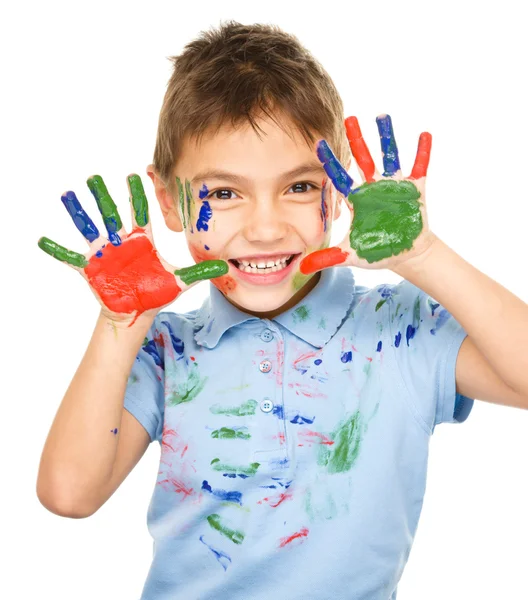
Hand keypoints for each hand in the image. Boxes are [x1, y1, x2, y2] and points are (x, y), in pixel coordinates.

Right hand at [38, 174, 227, 325]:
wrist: (137, 311)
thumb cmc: (155, 292)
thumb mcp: (179, 281)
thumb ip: (200, 272)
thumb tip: (224, 267)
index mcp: (142, 240)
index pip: (141, 211)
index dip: (140, 192)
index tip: (138, 172)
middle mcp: (121, 241)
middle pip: (112, 213)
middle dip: (105, 195)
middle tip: (96, 175)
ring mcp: (104, 253)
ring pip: (90, 228)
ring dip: (80, 212)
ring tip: (70, 194)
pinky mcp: (91, 268)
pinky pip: (71, 258)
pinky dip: (57, 250)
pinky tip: (43, 239)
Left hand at [300, 114, 438, 273]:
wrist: (405, 254)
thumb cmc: (377, 250)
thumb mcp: (350, 255)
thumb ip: (327, 258)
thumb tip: (301, 269)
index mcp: (357, 200)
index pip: (340, 177)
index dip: (330, 162)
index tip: (318, 143)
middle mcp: (373, 188)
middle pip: (362, 159)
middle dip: (356, 140)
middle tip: (348, 118)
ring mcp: (394, 186)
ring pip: (389, 157)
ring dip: (386, 138)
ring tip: (382, 116)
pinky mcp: (414, 189)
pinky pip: (419, 166)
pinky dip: (422, 152)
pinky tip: (423, 134)